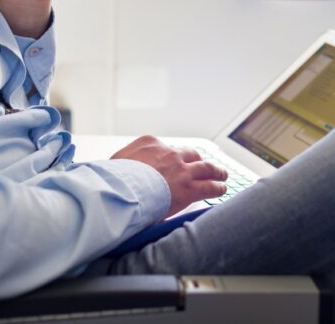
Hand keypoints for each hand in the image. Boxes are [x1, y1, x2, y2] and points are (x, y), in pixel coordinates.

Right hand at [111, 136, 228, 217]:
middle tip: (202, 164)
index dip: (172, 157)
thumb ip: (124, 161)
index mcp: (149, 143)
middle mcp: (168, 152)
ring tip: (222, 174)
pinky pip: (209, 186)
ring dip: (215, 171)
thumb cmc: (113, 180)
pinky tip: (222, 189)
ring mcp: (181, 169)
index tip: (174, 161)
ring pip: (205, 167)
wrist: (120, 190)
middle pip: (189, 153)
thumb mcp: (115, 162)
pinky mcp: (189, 187)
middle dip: (196, 159)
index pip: (166, 148)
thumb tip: (121, 168)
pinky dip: (218, 187)